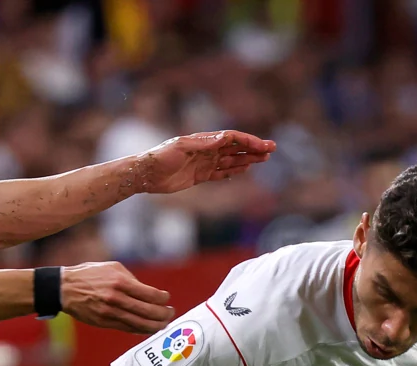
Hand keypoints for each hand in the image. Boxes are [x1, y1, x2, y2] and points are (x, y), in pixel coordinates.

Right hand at [62, 261, 173, 333]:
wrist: (65, 288)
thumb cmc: (90, 275)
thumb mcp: (112, 268)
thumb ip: (131, 279)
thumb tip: (148, 293)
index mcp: (120, 282)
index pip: (150, 294)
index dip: (163, 299)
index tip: (167, 299)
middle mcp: (116, 298)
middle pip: (148, 311)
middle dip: (163, 314)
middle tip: (170, 314)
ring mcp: (110, 312)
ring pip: (140, 324)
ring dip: (155, 326)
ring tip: (163, 324)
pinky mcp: (104, 322)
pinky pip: (127, 328)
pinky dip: (140, 330)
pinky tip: (148, 328)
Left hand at [134, 130, 274, 194]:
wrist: (145, 174)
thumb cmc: (160, 157)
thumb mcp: (180, 148)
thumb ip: (203, 144)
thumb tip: (224, 138)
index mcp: (203, 141)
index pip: (231, 139)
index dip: (248, 141)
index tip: (263, 145)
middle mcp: (206, 150)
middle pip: (235, 148)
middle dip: (253, 148)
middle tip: (272, 149)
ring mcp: (204, 163)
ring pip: (231, 160)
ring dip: (247, 159)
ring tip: (264, 159)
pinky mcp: (199, 176)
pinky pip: (221, 173)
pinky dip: (233, 171)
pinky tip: (245, 169)